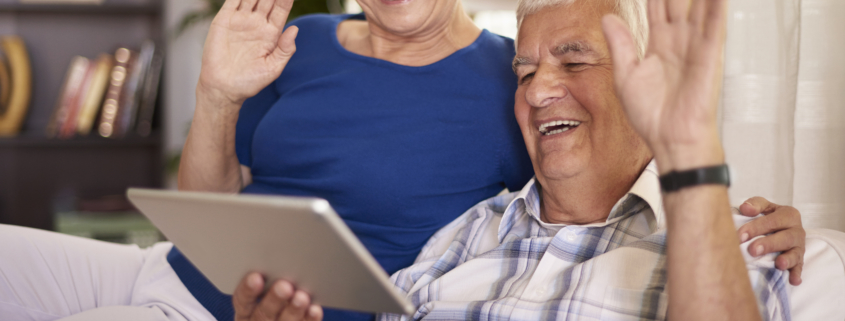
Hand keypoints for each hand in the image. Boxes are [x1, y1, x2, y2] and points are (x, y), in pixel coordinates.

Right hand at [198, 0, 297, 104]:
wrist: (223, 88)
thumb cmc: (250, 82)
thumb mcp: (273, 68)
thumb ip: (285, 49)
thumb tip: (295, 29)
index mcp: (271, 34)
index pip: (281, 9)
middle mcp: (257, 24)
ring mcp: (241, 21)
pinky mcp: (224, 20)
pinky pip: (232, 0)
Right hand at [234, 272, 322, 320]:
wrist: (280, 315)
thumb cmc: (270, 295)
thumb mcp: (261, 288)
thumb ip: (267, 279)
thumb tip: (277, 262)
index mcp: (245, 311)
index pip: (242, 301)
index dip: (248, 290)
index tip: (255, 277)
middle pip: (262, 314)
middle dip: (274, 300)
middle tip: (284, 286)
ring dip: (293, 310)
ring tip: (302, 297)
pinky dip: (308, 318)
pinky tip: (314, 309)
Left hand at [602, 0, 727, 171]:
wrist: (669, 139)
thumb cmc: (652, 116)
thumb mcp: (625, 75)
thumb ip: (620, 44)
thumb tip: (608, 18)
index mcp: (659, 45)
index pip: (658, 7)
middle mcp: (679, 42)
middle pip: (678, 2)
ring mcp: (695, 48)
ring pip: (698, 8)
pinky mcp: (708, 58)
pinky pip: (713, 28)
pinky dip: (715, 10)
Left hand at [736, 197, 804, 284]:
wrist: (782, 227)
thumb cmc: (769, 217)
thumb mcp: (764, 206)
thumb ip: (755, 204)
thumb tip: (745, 208)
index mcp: (788, 215)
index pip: (772, 221)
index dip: (756, 227)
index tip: (740, 236)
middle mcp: (797, 230)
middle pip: (785, 238)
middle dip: (769, 244)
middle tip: (753, 250)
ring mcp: (799, 247)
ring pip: (795, 253)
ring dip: (787, 259)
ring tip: (778, 264)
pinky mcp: (799, 260)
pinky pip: (799, 267)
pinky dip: (796, 274)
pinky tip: (793, 280)